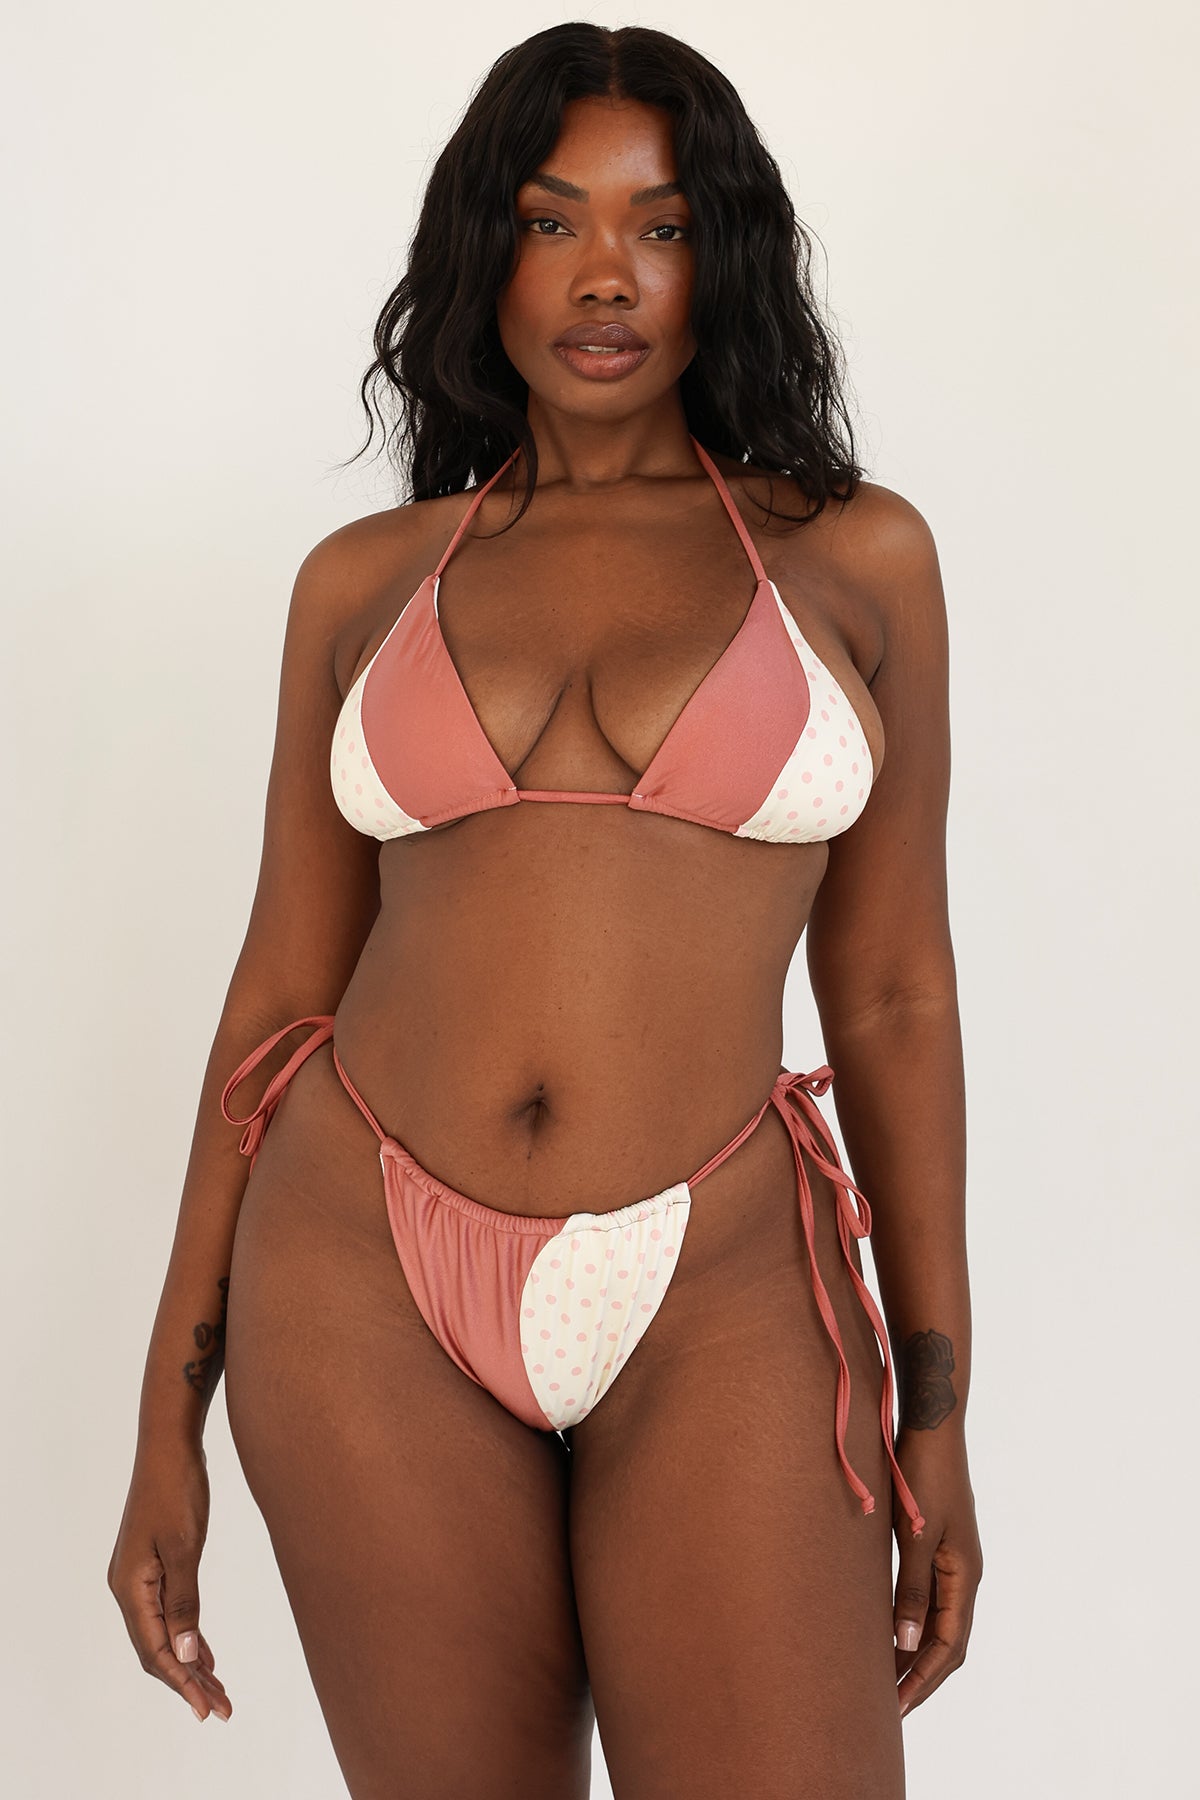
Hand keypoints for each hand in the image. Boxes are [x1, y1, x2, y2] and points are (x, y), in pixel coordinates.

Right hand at [107, 1440, 231, 1722]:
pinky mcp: (154, 1564)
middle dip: (188, 1680)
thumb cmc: (177, 1489)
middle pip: (157, 1649)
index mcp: (130, 1587)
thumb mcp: (185, 1548)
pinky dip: (188, 1635)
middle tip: (222, 1707)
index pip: (155, 1650)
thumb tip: (186, 1654)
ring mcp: (139, 1577)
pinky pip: (169, 1613)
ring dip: (190, 1661)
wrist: (170, 1445)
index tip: (208, 1708)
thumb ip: (185, 1602)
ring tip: (219, 1689)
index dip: (182, 1682)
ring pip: (165, 1633)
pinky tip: (205, 1653)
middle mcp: (128, 1588)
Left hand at [891, 1430, 982, 1718]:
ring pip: (937, 1620)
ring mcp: (953, 1558)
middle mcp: (964, 1573)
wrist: (931, 1426)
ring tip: (883, 1678)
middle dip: (920, 1675)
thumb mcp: (915, 1534)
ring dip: (914, 1650)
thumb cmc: (924, 1475)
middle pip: (946, 1641)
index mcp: (965, 1576)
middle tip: (888, 1708)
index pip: (948, 1647)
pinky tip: (887, 1627)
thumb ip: (911, 1588)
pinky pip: (927, 1596)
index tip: (897, 1710)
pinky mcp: (936, 1542)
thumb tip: (907, 1644)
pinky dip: (910, 1620)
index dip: (923, 1680)